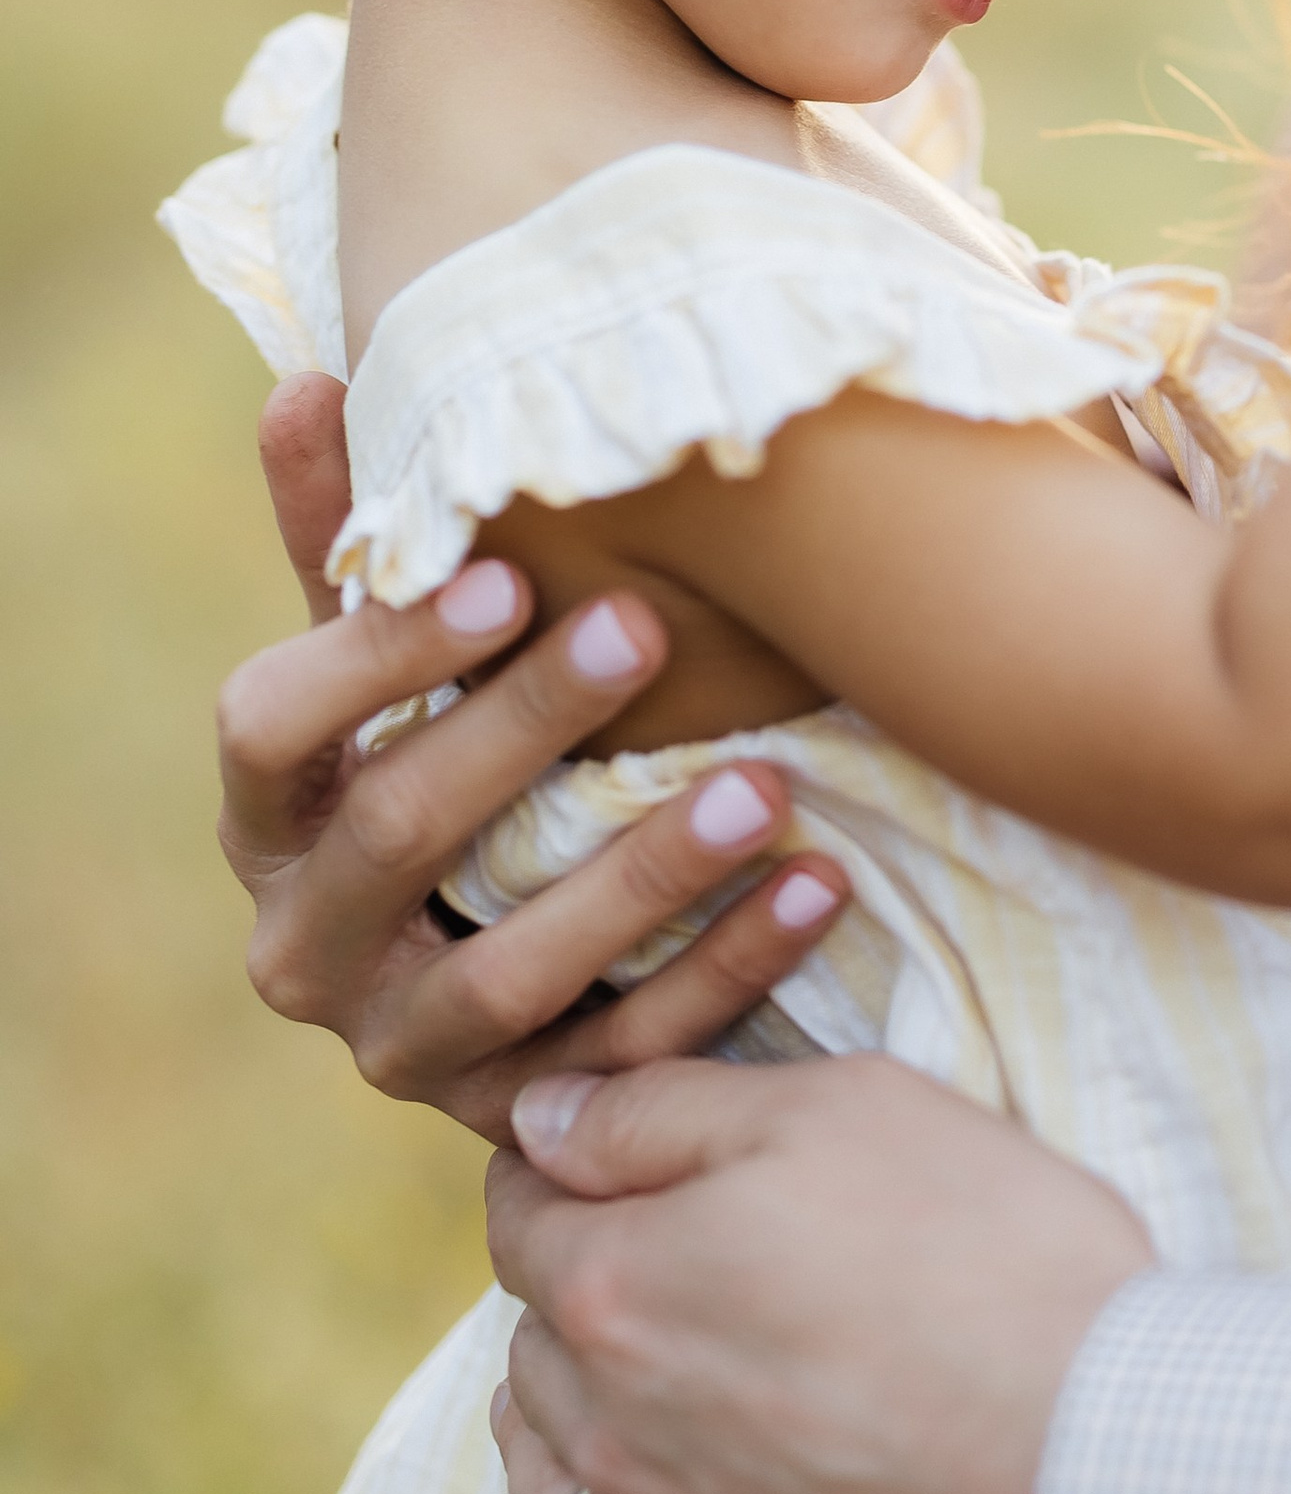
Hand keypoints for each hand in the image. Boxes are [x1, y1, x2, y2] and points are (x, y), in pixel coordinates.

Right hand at [219, 377, 849, 1141]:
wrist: (493, 965)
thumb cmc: (443, 760)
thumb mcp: (394, 658)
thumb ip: (356, 537)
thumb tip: (314, 373)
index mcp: (264, 817)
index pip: (271, 727)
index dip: (376, 653)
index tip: (504, 569)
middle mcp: (305, 947)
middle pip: (395, 835)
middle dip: (519, 731)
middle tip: (640, 630)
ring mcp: (407, 1049)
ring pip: (508, 976)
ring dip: (640, 879)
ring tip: (764, 788)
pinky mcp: (521, 1119)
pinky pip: (627, 1059)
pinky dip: (730, 972)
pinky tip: (823, 885)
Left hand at [487, 1056, 1151, 1493]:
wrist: (1113, 1492)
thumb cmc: (996, 1268)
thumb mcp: (849, 1113)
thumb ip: (670, 1111)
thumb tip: (542, 1121)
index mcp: (620, 1289)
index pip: (524, 1213)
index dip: (553, 1166)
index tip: (585, 1155)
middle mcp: (612, 1437)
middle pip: (534, 1348)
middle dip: (569, 1290)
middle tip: (642, 1257)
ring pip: (552, 1490)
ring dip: (566, 1427)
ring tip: (621, 1391)